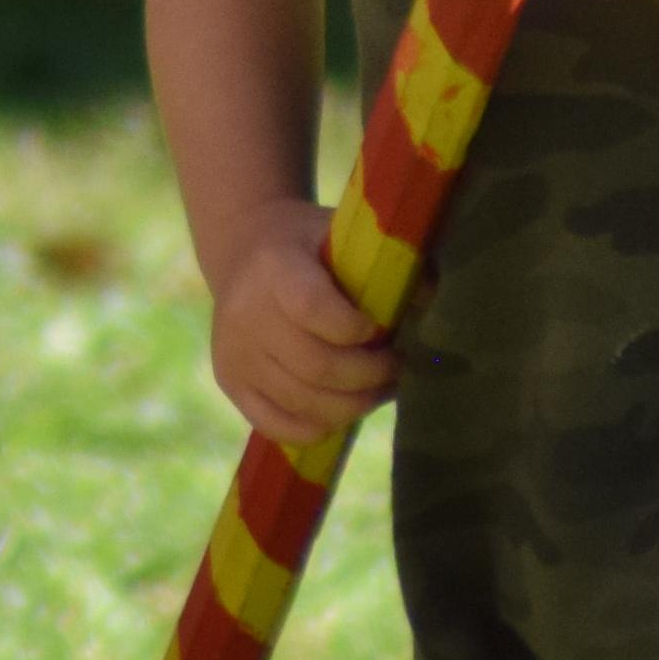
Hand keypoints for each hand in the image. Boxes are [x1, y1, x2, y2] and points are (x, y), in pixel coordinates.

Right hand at [199, 195, 395, 454]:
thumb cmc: (309, 244)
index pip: (312, 308)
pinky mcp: (230, 381)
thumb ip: (389, 260)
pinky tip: (345, 409)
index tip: (379, 329)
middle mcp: (246, 313)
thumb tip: (428, 295)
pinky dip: (320, 427)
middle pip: (316, 366)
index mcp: (275, 267)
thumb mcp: (343, 232)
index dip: (354, 328)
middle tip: (396, 368)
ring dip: (353, 405)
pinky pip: (278, 425)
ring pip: (303, 402)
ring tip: (380, 390)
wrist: (243, 249)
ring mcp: (234, 353)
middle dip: (369, 376)